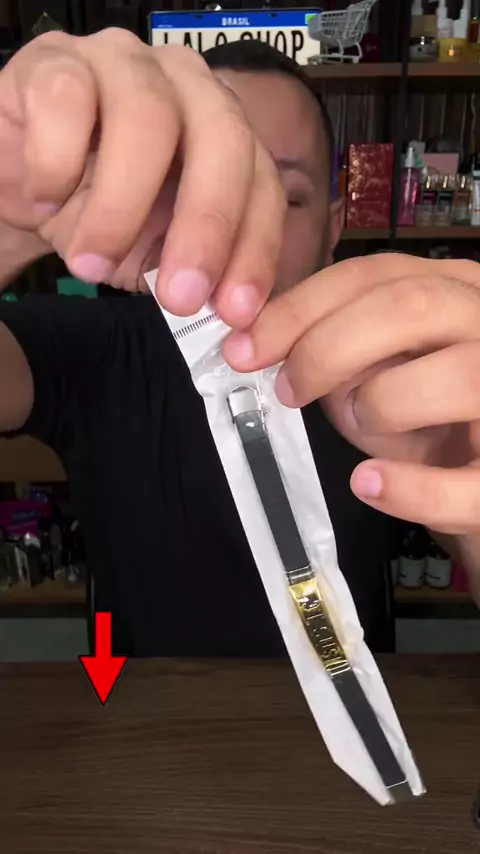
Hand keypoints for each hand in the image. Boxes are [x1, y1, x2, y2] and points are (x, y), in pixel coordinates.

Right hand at [0, 30, 283, 324]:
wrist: (22, 179)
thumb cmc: (96, 212)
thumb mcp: (152, 253)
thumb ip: (190, 271)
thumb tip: (226, 312)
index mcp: (224, 133)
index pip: (262, 183)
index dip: (254, 248)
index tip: (234, 311)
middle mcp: (187, 87)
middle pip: (223, 138)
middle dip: (207, 226)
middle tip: (181, 296)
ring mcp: (124, 63)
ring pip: (147, 118)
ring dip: (122, 208)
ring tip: (92, 264)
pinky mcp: (57, 60)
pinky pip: (67, 101)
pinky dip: (56, 165)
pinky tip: (46, 203)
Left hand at [224, 254, 479, 534]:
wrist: (479, 481)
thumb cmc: (429, 422)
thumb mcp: (378, 374)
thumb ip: (338, 350)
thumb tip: (264, 343)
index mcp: (457, 291)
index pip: (375, 274)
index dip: (300, 307)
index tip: (244, 347)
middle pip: (412, 306)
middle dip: (328, 346)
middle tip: (288, 390)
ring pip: (457, 375)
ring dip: (380, 403)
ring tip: (359, 424)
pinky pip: (468, 482)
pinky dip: (409, 488)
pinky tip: (368, 483)